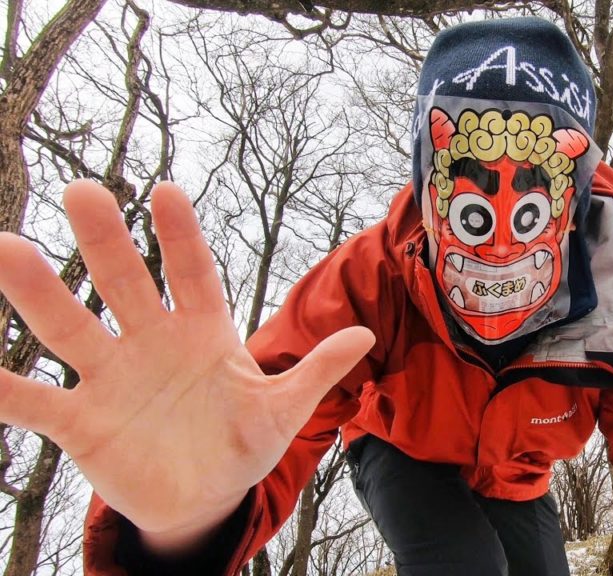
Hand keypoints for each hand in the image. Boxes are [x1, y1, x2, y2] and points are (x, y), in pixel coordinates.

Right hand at [0, 180, 373, 552]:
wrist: (204, 497)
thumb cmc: (243, 443)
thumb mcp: (282, 410)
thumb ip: (316, 373)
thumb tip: (366, 335)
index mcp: (203, 333)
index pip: (192, 274)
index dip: (181, 237)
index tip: (167, 192)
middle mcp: (150, 343)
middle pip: (125, 284)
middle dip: (106, 241)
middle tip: (83, 191)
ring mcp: (111, 379)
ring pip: (71, 328)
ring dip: (41, 292)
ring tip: (6, 249)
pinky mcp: (81, 423)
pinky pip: (36, 403)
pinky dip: (6, 389)